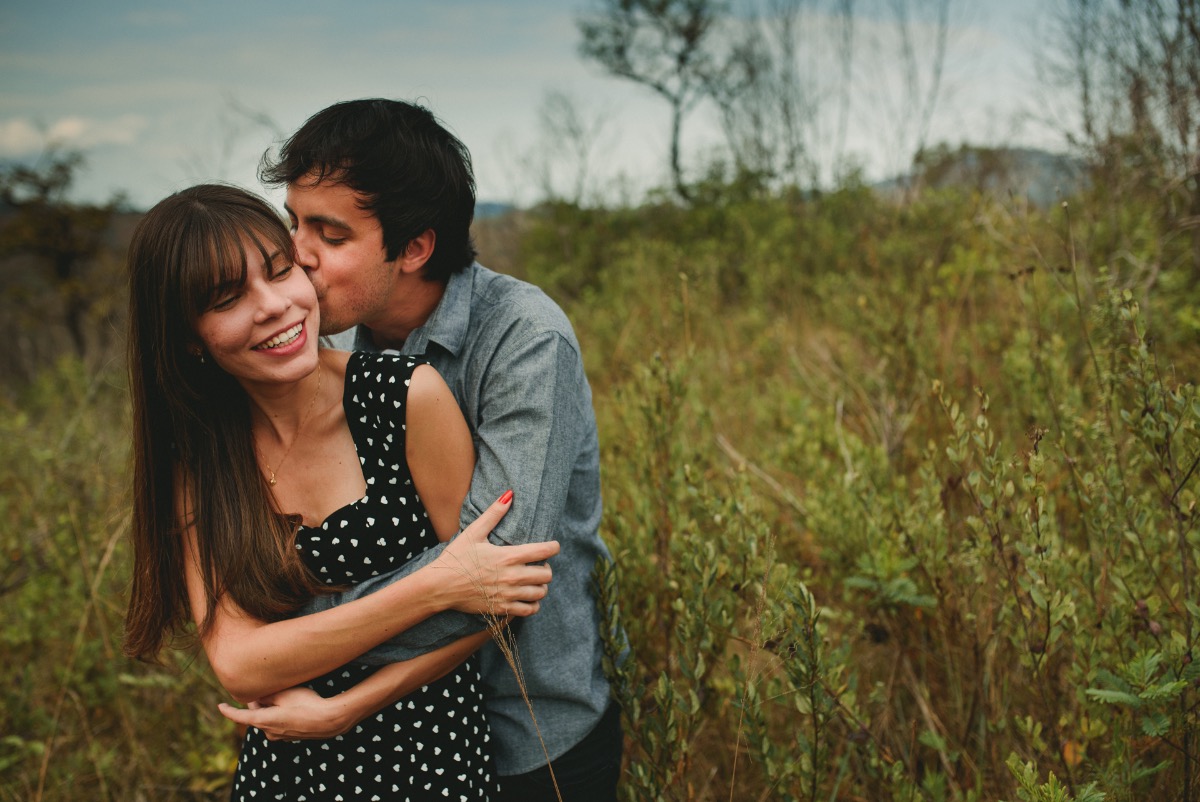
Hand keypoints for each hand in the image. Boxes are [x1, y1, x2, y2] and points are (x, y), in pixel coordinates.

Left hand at [218, 686, 351, 740]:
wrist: (329, 720)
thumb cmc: (307, 704)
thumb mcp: (285, 694)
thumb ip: (268, 694)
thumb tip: (259, 696)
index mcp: (264, 721)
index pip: (240, 717)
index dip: (228, 711)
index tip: (220, 706)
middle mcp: (269, 732)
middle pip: (255, 715)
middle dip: (257, 702)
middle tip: (264, 688)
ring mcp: (280, 736)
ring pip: (267, 719)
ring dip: (269, 708)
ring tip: (281, 694)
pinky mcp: (290, 736)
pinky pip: (278, 724)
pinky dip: (278, 714)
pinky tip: (292, 705)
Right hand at [433, 491, 559, 616]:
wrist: (440, 586)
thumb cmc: (456, 557)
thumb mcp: (474, 532)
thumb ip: (494, 514)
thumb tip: (509, 494)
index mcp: (509, 556)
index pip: (545, 551)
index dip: (554, 547)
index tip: (552, 546)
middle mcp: (512, 576)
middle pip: (547, 574)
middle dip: (546, 568)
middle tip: (537, 565)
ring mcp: (508, 594)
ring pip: (540, 593)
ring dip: (540, 586)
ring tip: (533, 581)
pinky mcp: (502, 608)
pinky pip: (529, 610)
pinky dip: (532, 604)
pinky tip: (526, 597)